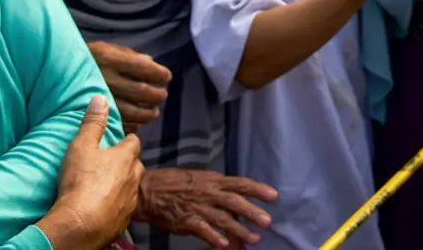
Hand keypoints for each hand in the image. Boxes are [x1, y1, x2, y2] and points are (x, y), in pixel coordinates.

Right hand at [39, 96, 143, 249]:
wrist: (80, 225)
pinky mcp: (123, 221)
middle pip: (135, 165)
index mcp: (126, 158)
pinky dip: (116, 205)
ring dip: (122, 185)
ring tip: (105, 185)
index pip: (133, 142)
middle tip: (110, 162)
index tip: (118, 139)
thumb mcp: (81, 146)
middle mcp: (133, 178)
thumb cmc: (80, 184)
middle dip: (126, 162)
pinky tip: (103, 206)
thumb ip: (92, 122)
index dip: (126, 139)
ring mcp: (130, 201)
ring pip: (131, 188)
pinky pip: (123, 209)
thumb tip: (100, 99)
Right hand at [88, 41, 171, 129]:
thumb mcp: (104, 48)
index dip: (159, 73)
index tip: (166, 77)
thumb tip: (150, 61)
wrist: (52, 75)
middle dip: (157, 94)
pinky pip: (120, 124)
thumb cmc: (84, 60)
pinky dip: (132, 125)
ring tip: (153, 111)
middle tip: (162, 95)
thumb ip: (128, 54)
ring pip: (134, 111)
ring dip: (148, 112)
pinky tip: (136, 122)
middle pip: (142, 91)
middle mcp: (105, 78)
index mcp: (109, 58)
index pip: (144, 67)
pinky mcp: (93, 115)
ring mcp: (99, 98)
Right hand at [136, 169, 277, 248]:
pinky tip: (224, 245)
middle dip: (252, 212)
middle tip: (267, 221)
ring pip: (223, 220)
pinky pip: (203, 231)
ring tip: (254, 239)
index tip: (274, 196)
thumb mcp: (199, 179)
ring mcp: (198, 208)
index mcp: (213, 181)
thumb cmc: (174, 183)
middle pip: (234, 202)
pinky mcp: (186, 221)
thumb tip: (236, 198)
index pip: (240, 183)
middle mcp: (208, 193)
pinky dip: (214, 238)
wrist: (148, 190)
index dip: (258, 189)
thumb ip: (218, 189)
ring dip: (239, 231)